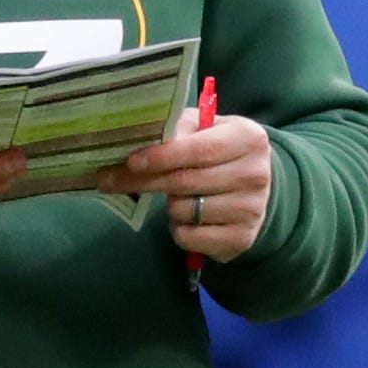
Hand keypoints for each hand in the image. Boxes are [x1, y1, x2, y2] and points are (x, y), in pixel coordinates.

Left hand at [112, 110, 276, 263]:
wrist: (259, 189)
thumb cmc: (222, 152)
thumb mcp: (207, 128)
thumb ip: (179, 129)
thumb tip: (140, 142)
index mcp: (248, 139)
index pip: (198, 150)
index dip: (160, 157)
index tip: (130, 162)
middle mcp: (254, 174)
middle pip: (185, 182)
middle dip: (143, 181)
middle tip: (108, 180)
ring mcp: (251, 210)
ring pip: (184, 211)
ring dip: (169, 206)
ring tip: (177, 197)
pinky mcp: (241, 239)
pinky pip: (190, 237)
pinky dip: (178, 229)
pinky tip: (188, 218)